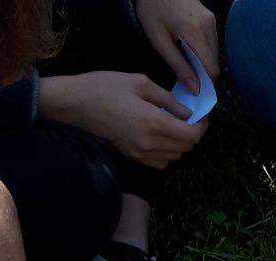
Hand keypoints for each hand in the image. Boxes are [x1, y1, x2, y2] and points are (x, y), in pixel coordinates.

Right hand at [37, 72, 203, 168]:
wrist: (74, 106)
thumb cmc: (103, 87)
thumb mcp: (139, 83)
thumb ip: (167, 99)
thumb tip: (186, 112)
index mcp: (153, 123)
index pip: (192, 135)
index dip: (202, 125)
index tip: (200, 114)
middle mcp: (149, 144)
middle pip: (186, 148)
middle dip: (192, 133)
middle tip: (188, 116)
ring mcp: (140, 155)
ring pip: (174, 157)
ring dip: (179, 143)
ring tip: (172, 124)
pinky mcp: (132, 158)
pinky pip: (159, 162)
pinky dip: (166, 151)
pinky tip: (159, 135)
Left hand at [136, 0, 220, 88]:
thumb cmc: (152, 12)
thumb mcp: (160, 42)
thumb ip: (179, 67)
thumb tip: (195, 89)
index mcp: (195, 32)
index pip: (211, 68)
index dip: (206, 84)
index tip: (194, 91)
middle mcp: (208, 25)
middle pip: (214, 61)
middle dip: (204, 74)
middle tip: (187, 77)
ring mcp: (211, 19)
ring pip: (214, 52)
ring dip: (203, 62)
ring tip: (186, 60)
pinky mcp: (210, 17)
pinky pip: (212, 42)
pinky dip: (203, 51)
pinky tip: (189, 49)